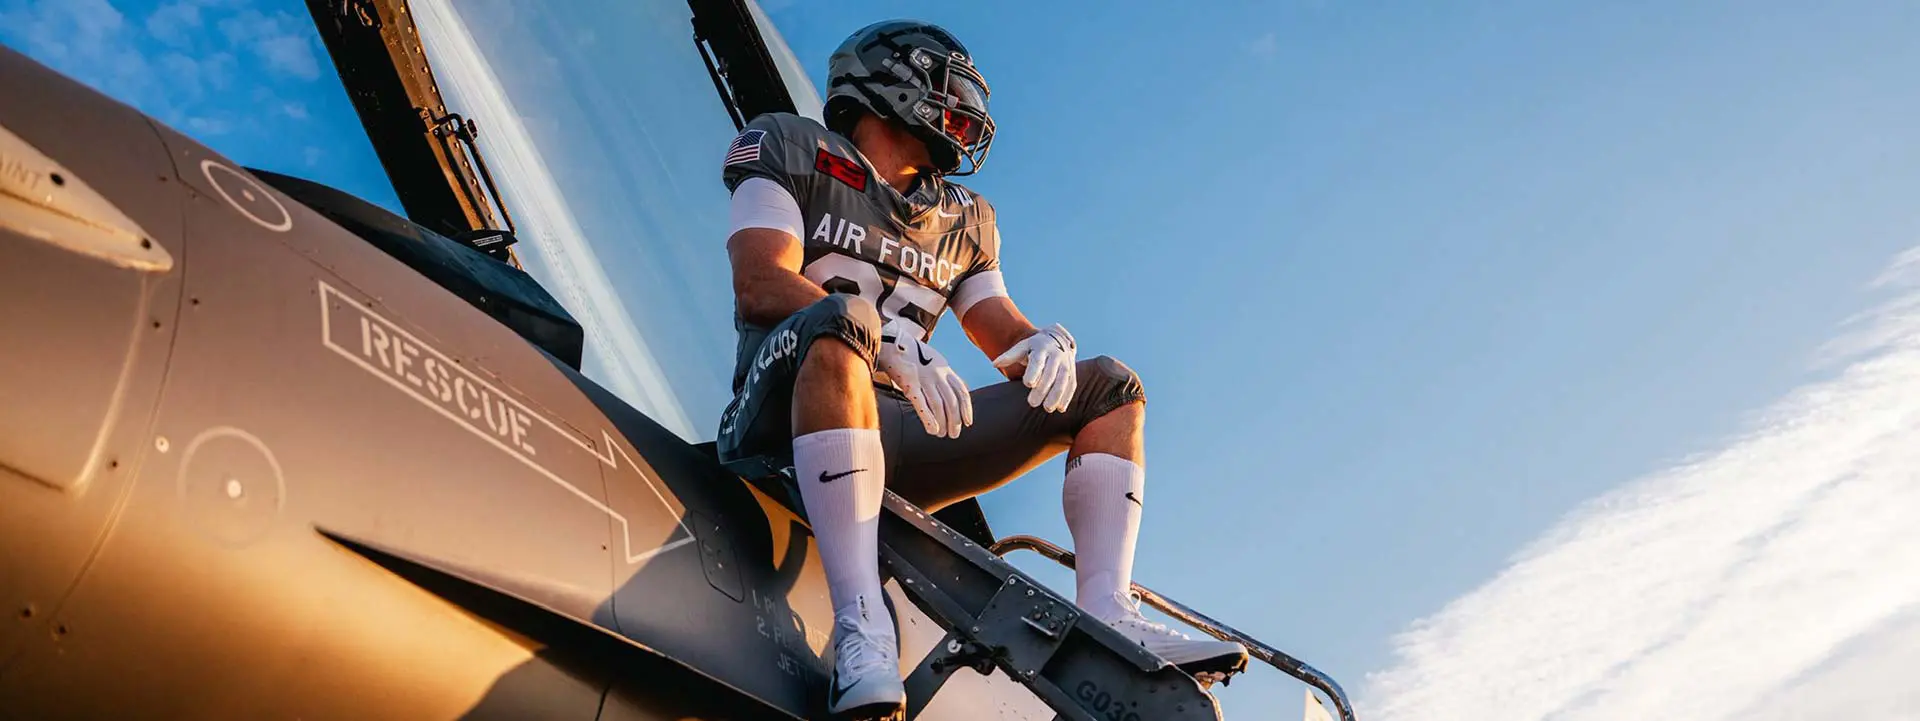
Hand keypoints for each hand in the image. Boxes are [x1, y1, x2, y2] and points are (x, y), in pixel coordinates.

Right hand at [875, 318, 972, 438]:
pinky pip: (921, 402)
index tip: (968, 422)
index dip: (966, 408)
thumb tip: (947, 394)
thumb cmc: (910, 354)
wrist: (891, 341)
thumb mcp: (932, 361)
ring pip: (938, 404)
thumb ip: (941, 375)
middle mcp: (937, 373)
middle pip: (951, 401)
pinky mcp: (909, 382)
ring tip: (942, 435)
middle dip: (954, 420)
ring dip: (942, 422)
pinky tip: (932, 430)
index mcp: (944, 368)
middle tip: (953, 434)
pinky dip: (928, 418)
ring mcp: (924, 377)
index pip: (961, 391)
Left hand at [992, 323, 1076, 412]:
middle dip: (1043, 389)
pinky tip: (1061, 409)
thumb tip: (995, 364)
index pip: (1038, 361)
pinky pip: (1071, 384)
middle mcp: (1056, 355)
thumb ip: (1010, 356)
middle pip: (1050, 373)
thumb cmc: (1034, 347)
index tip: (1028, 384)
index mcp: (1042, 348)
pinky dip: (1067, 397)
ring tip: (1048, 408)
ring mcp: (1066, 363)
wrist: (1057, 338)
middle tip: (1033, 403)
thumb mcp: (1023, 347)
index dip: (1034, 372)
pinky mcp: (1072, 372)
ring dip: (1057, 395)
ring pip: (1063, 380)